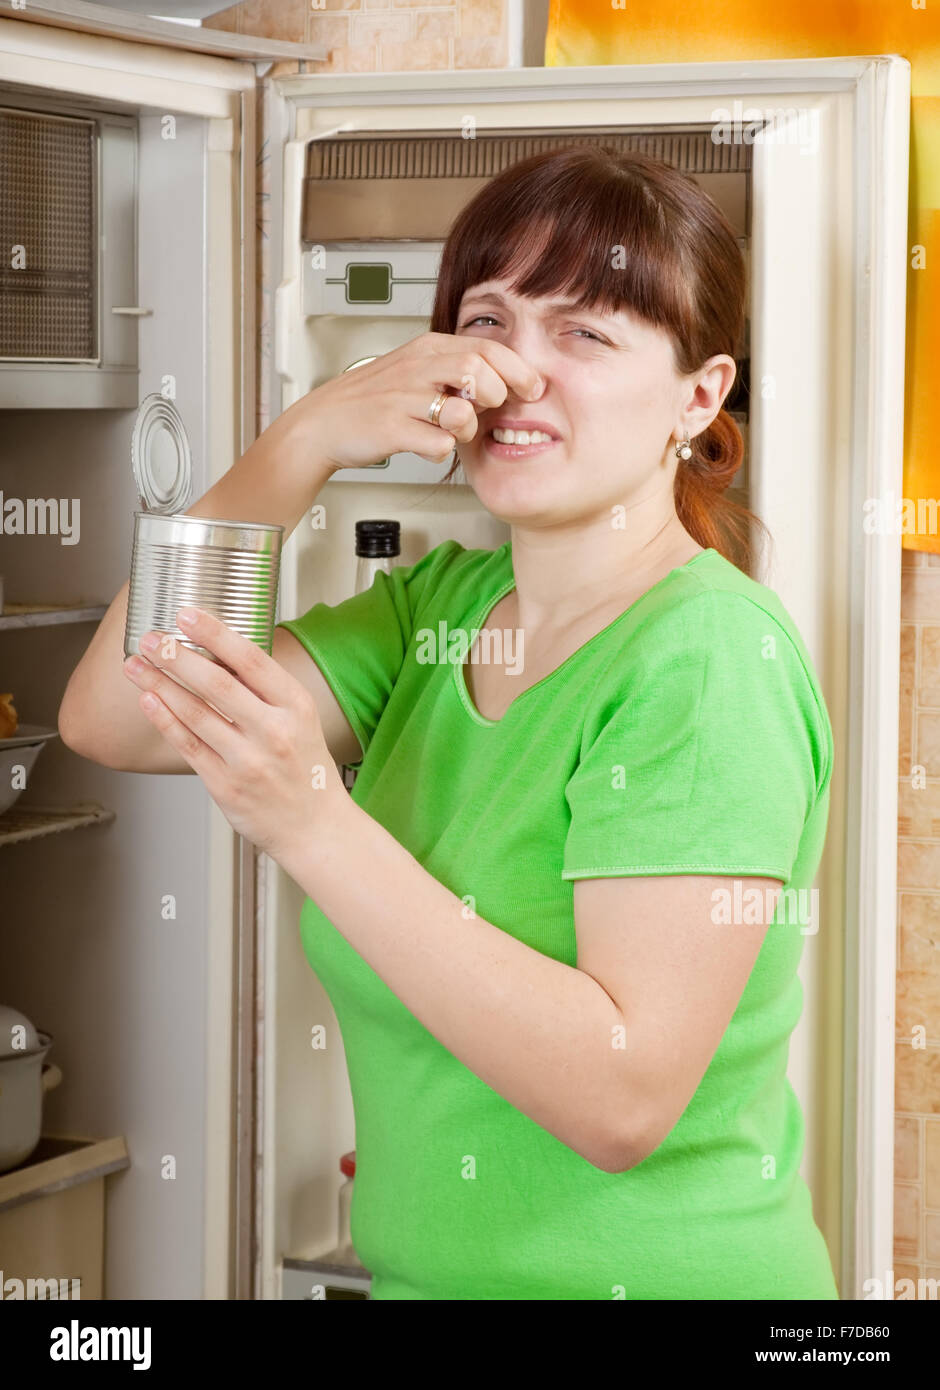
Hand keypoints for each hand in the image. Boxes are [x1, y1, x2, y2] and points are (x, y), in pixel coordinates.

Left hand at [122, 606, 347, 864]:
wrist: (315, 828)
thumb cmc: (306, 770)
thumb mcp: (302, 719)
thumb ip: (265, 690)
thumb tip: (220, 651)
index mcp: (296, 706)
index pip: (251, 660)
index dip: (214, 634)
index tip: (187, 615)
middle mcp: (273, 732)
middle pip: (216, 684)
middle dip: (177, 657)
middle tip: (152, 639)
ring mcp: (247, 760)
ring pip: (195, 713)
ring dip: (159, 685)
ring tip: (136, 665)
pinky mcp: (225, 785)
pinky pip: (188, 745)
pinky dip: (165, 720)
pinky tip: (148, 700)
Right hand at [297, 330, 542, 470]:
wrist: (323, 423)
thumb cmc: (372, 400)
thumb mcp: (415, 370)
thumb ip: (453, 369)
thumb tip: (500, 380)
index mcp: (427, 349)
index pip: (487, 347)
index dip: (518, 370)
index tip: (533, 388)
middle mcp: (417, 368)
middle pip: (479, 371)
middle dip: (495, 396)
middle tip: (487, 411)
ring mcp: (403, 398)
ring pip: (461, 409)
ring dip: (468, 426)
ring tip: (454, 430)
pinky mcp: (391, 429)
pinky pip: (437, 444)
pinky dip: (440, 451)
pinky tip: (428, 446)